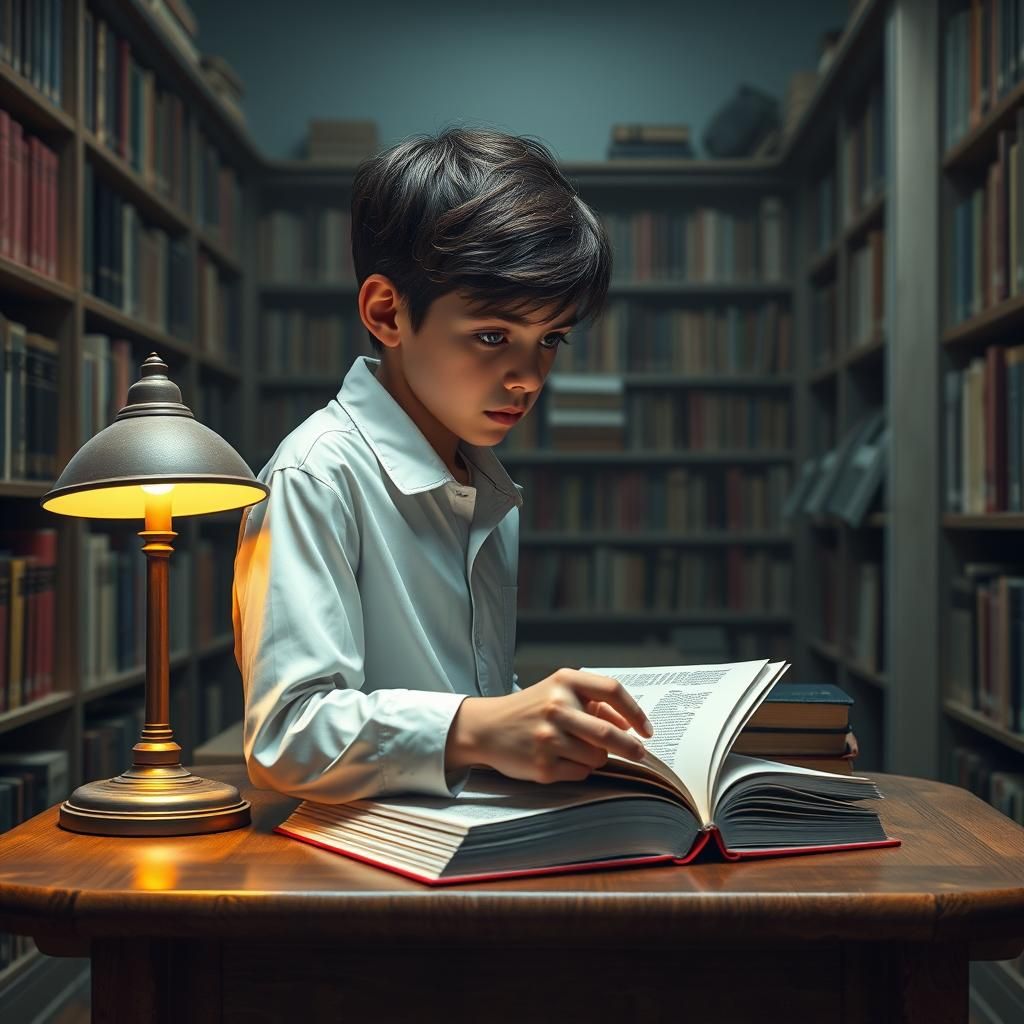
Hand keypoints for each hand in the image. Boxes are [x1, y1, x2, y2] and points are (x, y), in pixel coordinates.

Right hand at [445, 668, 654, 783]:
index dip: (636, 712)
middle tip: (640, 754)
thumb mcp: (558, 691)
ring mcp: (548, 738)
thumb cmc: (530, 709)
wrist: (486, 728)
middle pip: (609, 733)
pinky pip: (581, 773)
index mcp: (564, 681)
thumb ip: (594, 703)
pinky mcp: (543, 765)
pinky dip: (580, 769)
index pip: (612, 691)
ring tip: (577, 749)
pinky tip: (562, 759)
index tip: (647, 729)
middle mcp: (556, 706)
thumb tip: (630, 724)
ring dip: (597, 757)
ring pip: (597, 757)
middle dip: (631, 748)